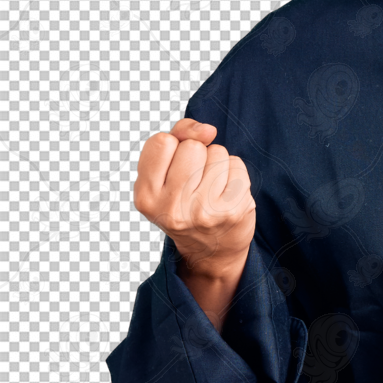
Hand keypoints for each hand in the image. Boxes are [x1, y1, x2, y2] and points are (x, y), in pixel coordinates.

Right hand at [133, 116, 255, 275]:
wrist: (211, 251)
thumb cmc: (186, 202)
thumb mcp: (166, 172)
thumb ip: (179, 137)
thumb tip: (208, 130)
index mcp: (146, 196)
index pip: (162, 142)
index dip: (174, 146)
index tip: (175, 166)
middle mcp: (171, 208)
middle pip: (192, 146)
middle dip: (197, 155)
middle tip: (196, 182)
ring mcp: (203, 211)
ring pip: (216, 152)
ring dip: (217, 163)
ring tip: (211, 188)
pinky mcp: (231, 211)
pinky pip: (236, 165)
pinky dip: (234, 173)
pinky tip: (226, 194)